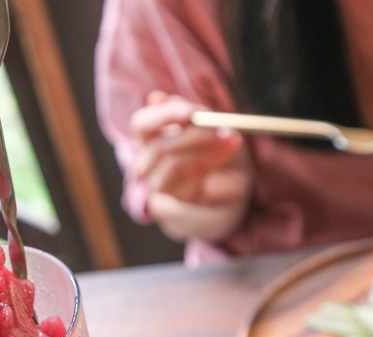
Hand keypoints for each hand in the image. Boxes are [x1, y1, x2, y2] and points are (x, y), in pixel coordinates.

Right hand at [130, 92, 251, 242]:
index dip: (162, 116)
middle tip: (221, 124)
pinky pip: (190, 182)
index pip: (141, 125)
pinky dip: (213, 163)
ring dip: (205, 150)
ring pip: (173, 165)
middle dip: (193, 134)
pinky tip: (228, 150)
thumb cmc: (210, 147)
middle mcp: (146, 164)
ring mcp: (159, 186)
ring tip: (231, 137)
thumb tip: (156, 97)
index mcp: (148, 139)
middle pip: (158, 147)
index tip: (188, 112)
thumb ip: (184, 112)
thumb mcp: (202, 124)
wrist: (224, 185)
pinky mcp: (177, 202)